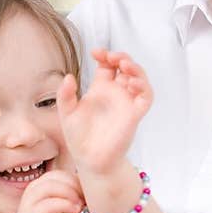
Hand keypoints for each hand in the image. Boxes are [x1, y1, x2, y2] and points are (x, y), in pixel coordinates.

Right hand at [8, 169, 84, 212]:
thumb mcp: (65, 210)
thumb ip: (74, 198)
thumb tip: (91, 190)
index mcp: (40, 186)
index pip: (62, 174)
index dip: (78, 181)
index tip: (90, 194)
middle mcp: (33, 189)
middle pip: (59, 176)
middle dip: (77, 186)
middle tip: (87, 199)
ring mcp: (30, 201)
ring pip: (53, 185)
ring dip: (72, 193)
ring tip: (81, 205)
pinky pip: (50, 203)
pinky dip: (66, 204)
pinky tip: (75, 210)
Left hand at [57, 50, 152, 180]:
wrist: (89, 160)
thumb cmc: (78, 138)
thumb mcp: (66, 112)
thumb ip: (65, 95)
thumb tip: (68, 76)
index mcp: (101, 89)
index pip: (108, 65)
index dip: (105, 55)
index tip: (96, 52)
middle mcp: (116, 93)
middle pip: (126, 67)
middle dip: (121, 57)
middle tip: (112, 57)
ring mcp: (127, 103)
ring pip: (139, 78)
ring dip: (135, 68)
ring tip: (124, 65)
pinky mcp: (135, 114)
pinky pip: (146, 97)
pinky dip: (143, 86)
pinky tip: (132, 82)